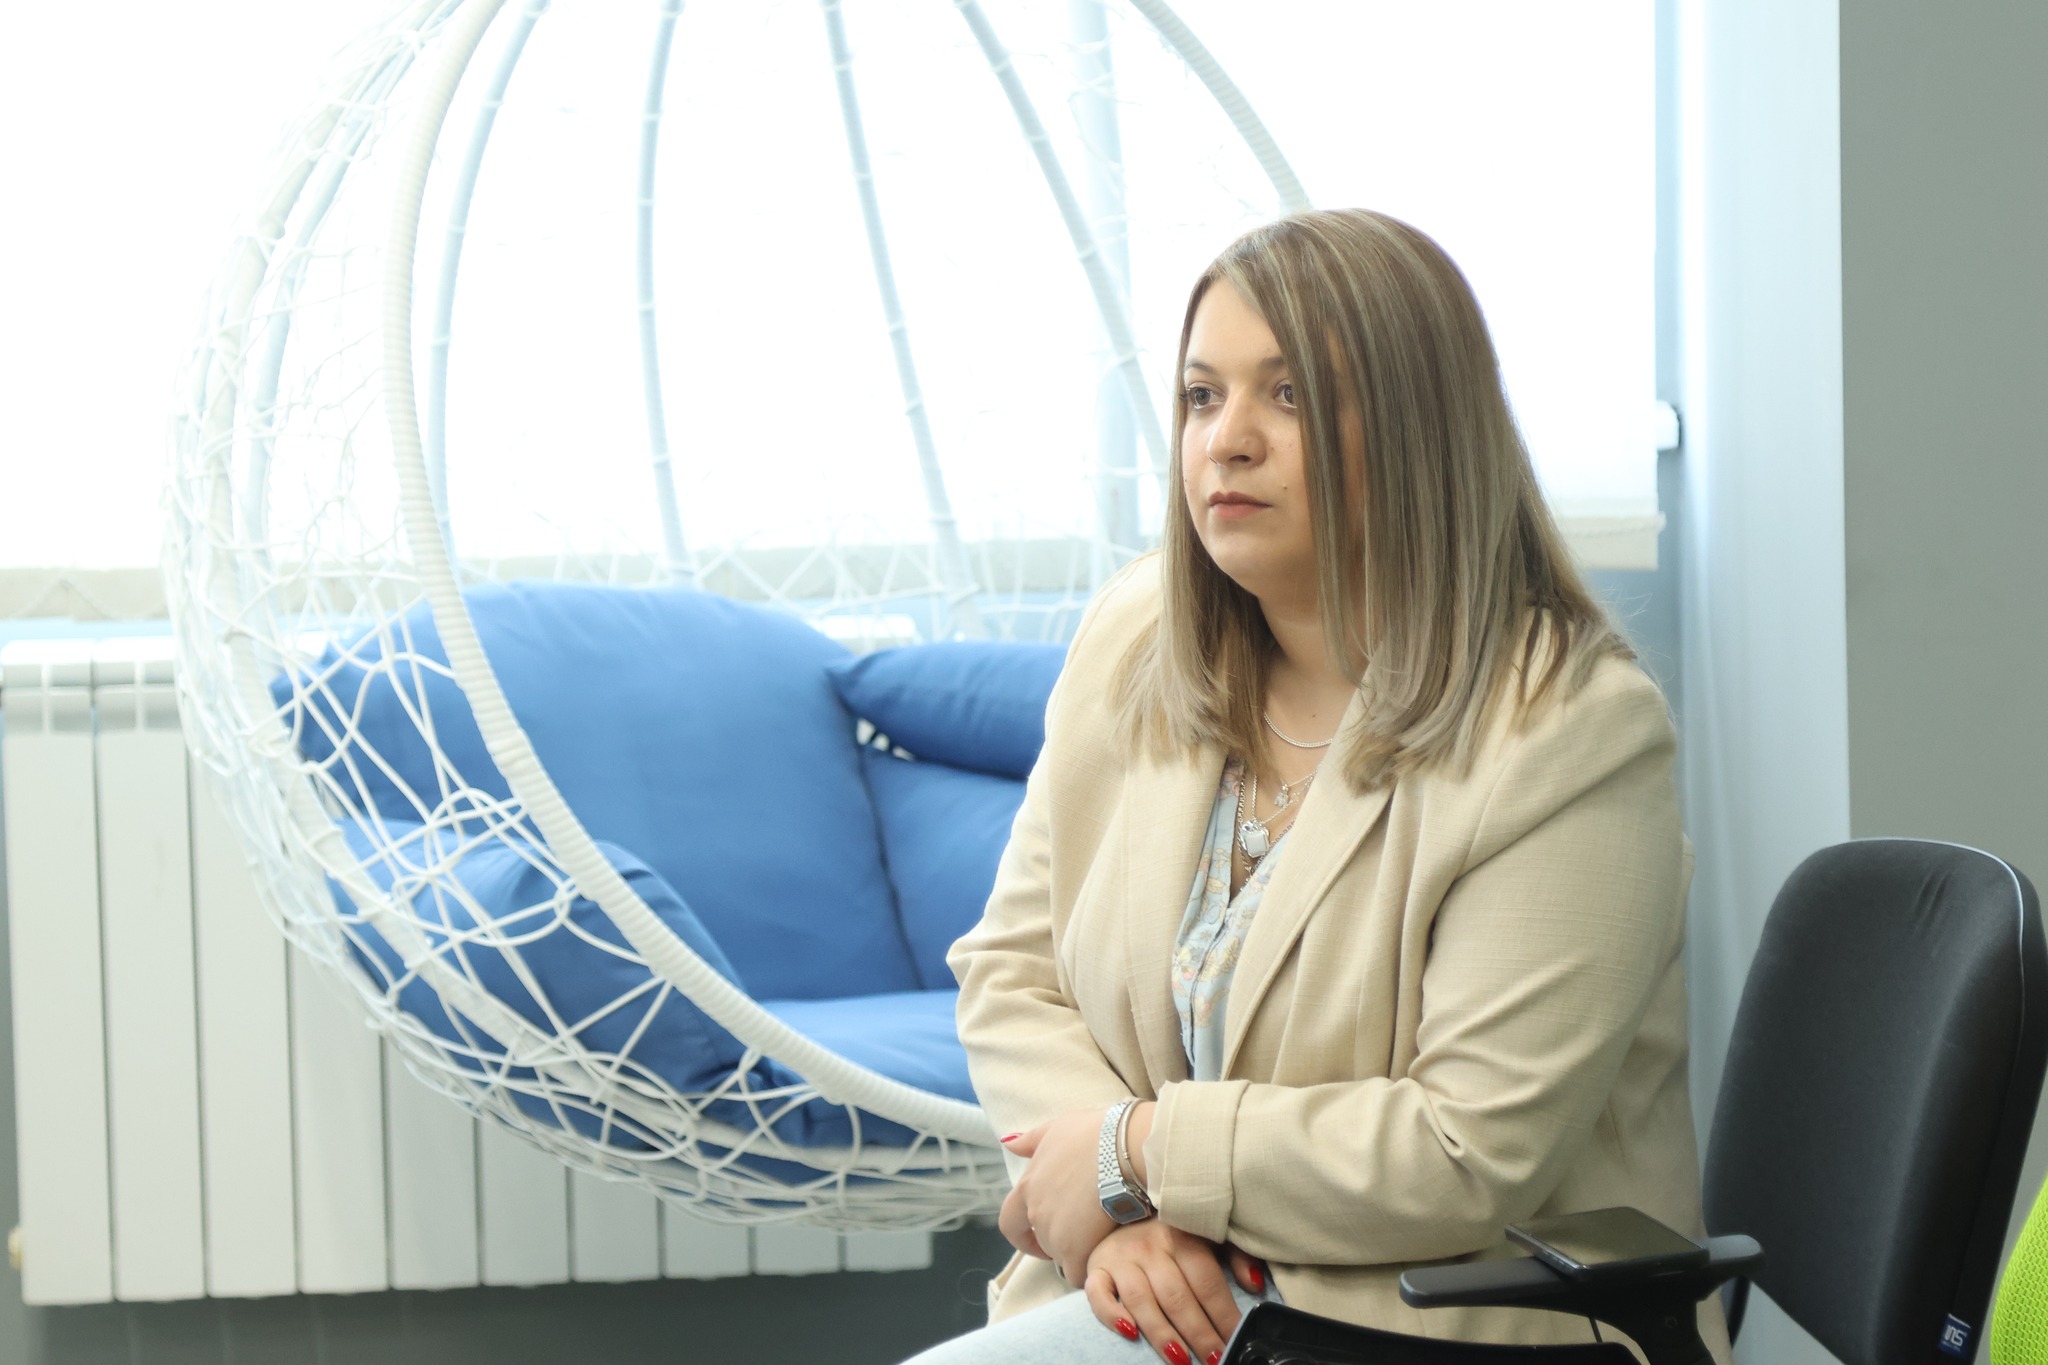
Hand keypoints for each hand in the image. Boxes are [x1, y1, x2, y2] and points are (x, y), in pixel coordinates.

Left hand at [996, 1108, 1114, 1282]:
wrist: (1125, 1150)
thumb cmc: (1094, 1135)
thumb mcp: (1057, 1129)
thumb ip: (1030, 1141)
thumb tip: (1007, 1142)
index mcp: (1028, 1187)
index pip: (1010, 1222)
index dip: (1023, 1234)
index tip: (1037, 1237)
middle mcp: (1036, 1213)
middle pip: (1042, 1240)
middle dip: (1060, 1241)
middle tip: (1085, 1232)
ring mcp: (1054, 1234)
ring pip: (1062, 1257)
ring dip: (1078, 1252)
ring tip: (1103, 1236)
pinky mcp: (1076, 1251)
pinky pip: (1078, 1273)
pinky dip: (1089, 1269)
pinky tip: (1107, 1258)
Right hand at [1083, 1220, 1242, 1364]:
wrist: (1121, 1211)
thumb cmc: (1173, 1234)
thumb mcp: (1209, 1236)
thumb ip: (1236, 1257)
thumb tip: (1254, 1284)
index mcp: (1183, 1236)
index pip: (1206, 1281)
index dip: (1223, 1314)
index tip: (1236, 1341)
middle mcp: (1150, 1246)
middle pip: (1177, 1296)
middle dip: (1199, 1333)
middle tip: (1214, 1360)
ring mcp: (1120, 1257)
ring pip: (1142, 1299)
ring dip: (1162, 1332)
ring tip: (1181, 1359)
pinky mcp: (1096, 1268)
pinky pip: (1098, 1294)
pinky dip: (1111, 1315)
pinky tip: (1129, 1333)